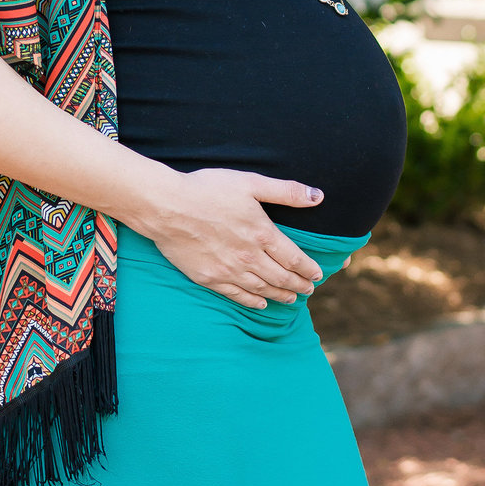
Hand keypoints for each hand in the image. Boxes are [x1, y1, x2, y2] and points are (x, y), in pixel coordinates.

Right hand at [139, 168, 325, 308]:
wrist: (166, 207)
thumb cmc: (207, 190)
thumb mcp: (250, 183)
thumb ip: (285, 191)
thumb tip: (317, 196)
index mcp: (262, 233)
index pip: (294, 258)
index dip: (308, 268)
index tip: (317, 274)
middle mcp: (249, 257)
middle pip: (281, 277)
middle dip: (299, 284)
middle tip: (309, 290)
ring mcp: (228, 270)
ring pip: (262, 289)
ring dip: (280, 294)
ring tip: (292, 298)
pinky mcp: (209, 278)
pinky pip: (237, 295)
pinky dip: (253, 301)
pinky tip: (261, 302)